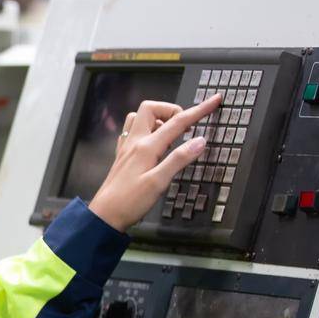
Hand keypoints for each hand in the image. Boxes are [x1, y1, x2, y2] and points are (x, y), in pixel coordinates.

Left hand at [87, 93, 220, 231]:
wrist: (104, 216)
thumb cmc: (129, 203)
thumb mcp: (159, 183)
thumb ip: (179, 159)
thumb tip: (200, 141)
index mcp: (146, 147)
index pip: (177, 122)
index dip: (199, 110)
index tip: (214, 101)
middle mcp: (134, 142)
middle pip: (151, 108)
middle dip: (171, 109)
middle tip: (186, 125)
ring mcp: (126, 148)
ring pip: (139, 118)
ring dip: (157, 119)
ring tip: (171, 135)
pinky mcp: (122, 157)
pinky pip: (132, 132)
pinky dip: (146, 130)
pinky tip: (153, 143)